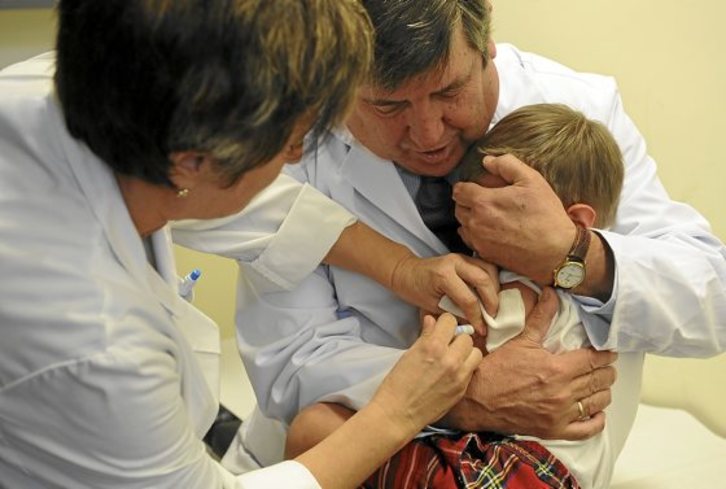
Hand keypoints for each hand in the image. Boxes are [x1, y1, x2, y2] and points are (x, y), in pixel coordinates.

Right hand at [370, 313, 482, 436]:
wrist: (398, 413)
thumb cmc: (397, 383)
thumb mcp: (409, 354)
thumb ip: (425, 336)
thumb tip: (432, 320)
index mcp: (432, 346)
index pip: (450, 321)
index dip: (444, 323)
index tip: (441, 328)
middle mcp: (449, 359)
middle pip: (466, 337)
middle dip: (456, 339)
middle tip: (447, 345)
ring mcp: (459, 375)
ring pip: (475, 352)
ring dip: (466, 353)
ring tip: (454, 358)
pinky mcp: (462, 389)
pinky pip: (472, 370)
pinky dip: (466, 367)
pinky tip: (453, 372)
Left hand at [390, 253, 499, 333]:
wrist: (406, 271)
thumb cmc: (415, 290)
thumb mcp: (433, 306)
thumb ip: (454, 314)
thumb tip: (475, 325)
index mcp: (443, 276)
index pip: (468, 299)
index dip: (477, 317)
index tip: (482, 329)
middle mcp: (455, 262)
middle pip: (483, 280)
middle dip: (492, 302)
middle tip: (493, 318)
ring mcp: (461, 257)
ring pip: (489, 270)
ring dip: (494, 289)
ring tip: (493, 306)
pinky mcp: (465, 257)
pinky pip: (485, 266)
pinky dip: (491, 280)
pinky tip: (490, 294)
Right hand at [439, 287, 617, 439]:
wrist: (477, 399)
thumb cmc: (497, 369)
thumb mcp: (521, 340)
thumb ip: (541, 317)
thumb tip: (552, 293)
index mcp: (556, 368)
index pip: (593, 359)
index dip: (605, 354)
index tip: (608, 351)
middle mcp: (562, 392)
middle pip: (599, 380)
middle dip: (606, 371)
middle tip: (606, 366)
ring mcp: (559, 414)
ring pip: (597, 402)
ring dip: (603, 391)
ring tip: (600, 384)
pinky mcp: (554, 430)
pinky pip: (587, 429)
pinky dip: (597, 420)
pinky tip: (597, 412)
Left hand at [453, 154, 575, 284]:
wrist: (556, 251)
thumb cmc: (546, 215)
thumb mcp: (532, 180)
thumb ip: (507, 165)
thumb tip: (487, 161)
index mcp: (483, 202)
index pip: (458, 191)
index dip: (466, 186)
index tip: (476, 187)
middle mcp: (475, 222)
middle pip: (458, 208)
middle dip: (467, 202)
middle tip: (485, 201)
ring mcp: (479, 241)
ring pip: (462, 225)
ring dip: (470, 219)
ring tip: (490, 216)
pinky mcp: (485, 255)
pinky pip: (470, 241)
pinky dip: (475, 235)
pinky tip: (492, 231)